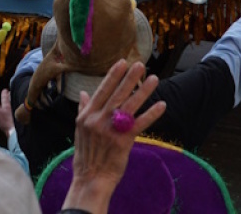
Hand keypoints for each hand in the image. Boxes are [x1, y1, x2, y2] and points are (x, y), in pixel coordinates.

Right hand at [65, 60, 165, 211]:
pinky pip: (139, 124)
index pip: (102, 90)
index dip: (113, 76)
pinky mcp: (122, 141)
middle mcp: (98, 119)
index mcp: (87, 115)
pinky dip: (151, 114)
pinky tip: (161, 105)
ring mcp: (110, 130)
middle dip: (129, 78)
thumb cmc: (86, 154)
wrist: (91, 178)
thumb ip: (83, 109)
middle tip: (140, 64)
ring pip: (129, 106)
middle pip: (117, 94)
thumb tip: (83, 93)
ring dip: (143, 91)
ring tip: (154, 79)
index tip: (122, 62)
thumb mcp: (79, 129)